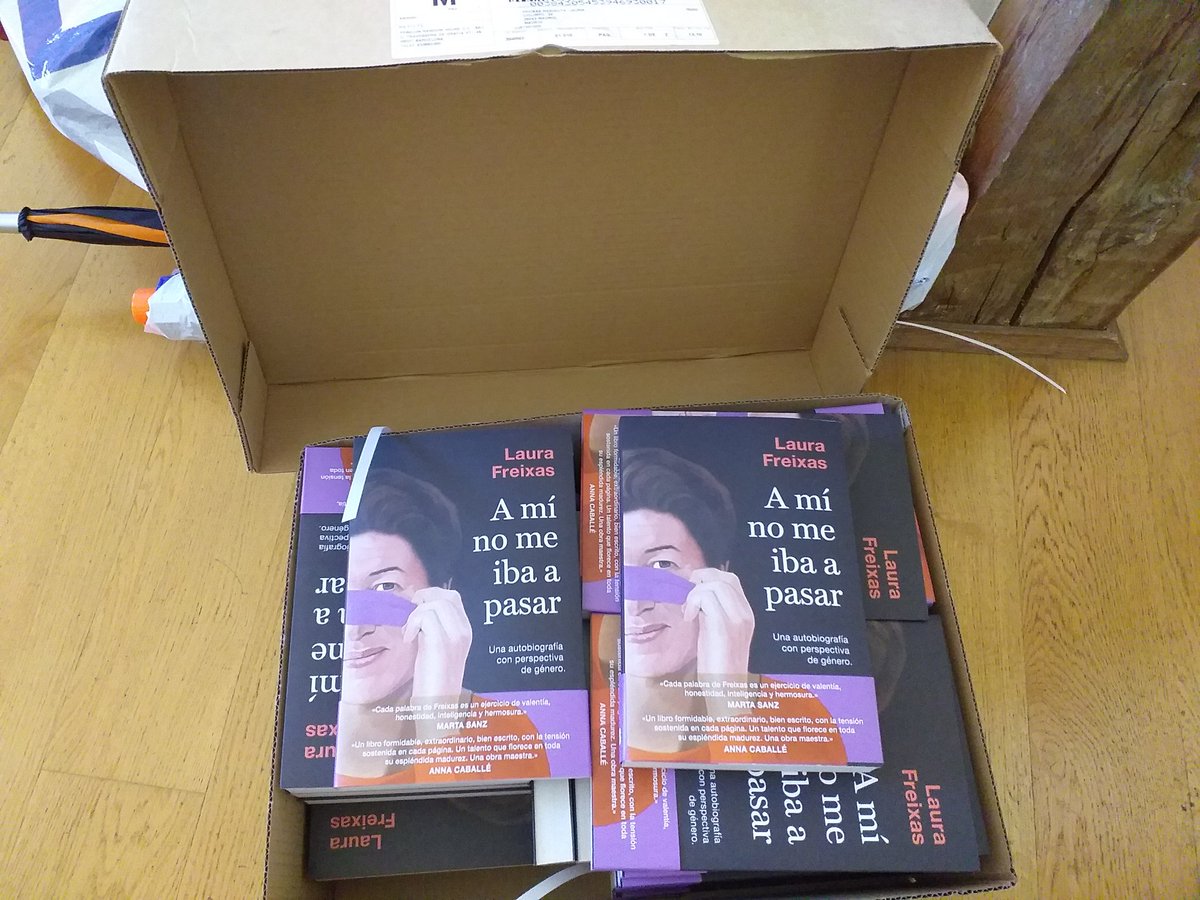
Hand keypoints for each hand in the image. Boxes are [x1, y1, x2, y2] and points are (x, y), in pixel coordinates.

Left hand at [403, 587, 472, 701]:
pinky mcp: (441, 642)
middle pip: (445, 595)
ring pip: (434, 603)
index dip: (432, 596)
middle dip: (424, 600)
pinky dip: (412, 624)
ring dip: (415, 614)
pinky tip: (408, 639)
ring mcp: (455, 635)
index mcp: (465, 631)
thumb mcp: (437, 649)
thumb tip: (418, 609)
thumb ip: (434, 629)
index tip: (416, 610)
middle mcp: (464, 630)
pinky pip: (425, 616)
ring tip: (409, 633)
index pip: (453, 597)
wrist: (438, 706)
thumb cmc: (433, 681)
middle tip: (411, 618)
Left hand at [683, 568, 753, 678]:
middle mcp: (745, 613)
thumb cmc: (718, 665)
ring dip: (694, 594)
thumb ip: (713, 612)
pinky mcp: (723, 626)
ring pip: (714, 584)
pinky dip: (692, 603)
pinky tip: (688, 618)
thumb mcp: (717, 632)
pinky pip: (706, 598)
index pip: (731, 579)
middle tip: (688, 599)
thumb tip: (696, 594)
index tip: (693, 591)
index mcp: (746, 614)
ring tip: (689, 612)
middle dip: (701, 580)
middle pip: (723, 577)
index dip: (709, 577)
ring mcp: (737, 618)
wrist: (726, 690)